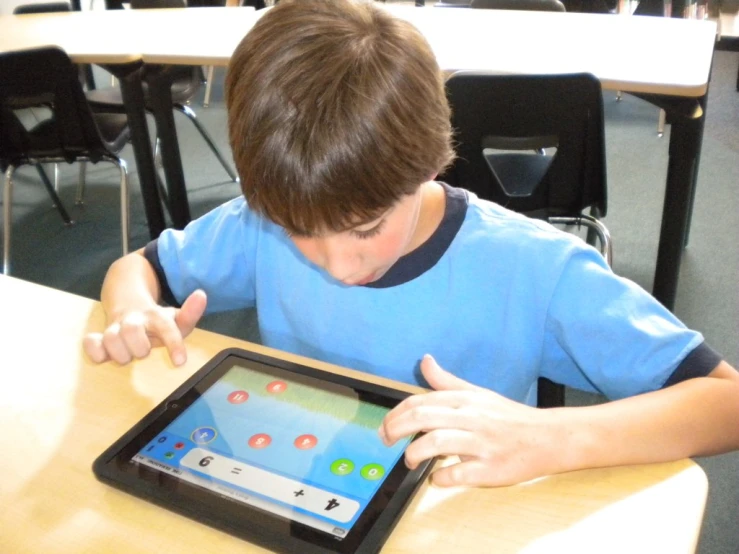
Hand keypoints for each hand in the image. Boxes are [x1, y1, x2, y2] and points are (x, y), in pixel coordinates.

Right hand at [83, 289, 206, 366]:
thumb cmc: (156, 321)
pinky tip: (104, 355)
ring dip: (120, 353)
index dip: (173, 343)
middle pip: (132, 331)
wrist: (127, 302)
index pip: (165, 327)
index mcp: (155, 315)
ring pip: (111, 338)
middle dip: (140, 347)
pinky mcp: (99, 335)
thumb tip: (201, 295)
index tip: (180, 362)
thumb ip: (190, 313)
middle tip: (144, 350)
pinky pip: (90, 342)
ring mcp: (114, 326)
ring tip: (128, 355)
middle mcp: (133, 319)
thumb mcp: (175, 318)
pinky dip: (95, 350)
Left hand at [379, 355, 563, 486]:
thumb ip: (447, 381)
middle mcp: (471, 417)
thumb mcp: (478, 394)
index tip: (385, 426)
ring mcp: (481, 443)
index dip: (395, 413)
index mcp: (465, 400)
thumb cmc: (509, 417)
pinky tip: (437, 478)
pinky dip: (442, 478)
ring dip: (415, 453)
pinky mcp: (490, 469)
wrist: (548, 438)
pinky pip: (458, 474)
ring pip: (438, 442)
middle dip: (396, 429)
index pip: (420, 401)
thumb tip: (425, 361)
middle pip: (423, 417)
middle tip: (386, 440)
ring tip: (410, 460)